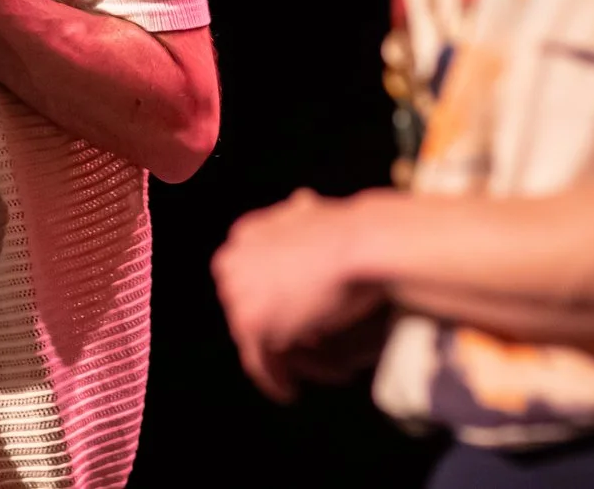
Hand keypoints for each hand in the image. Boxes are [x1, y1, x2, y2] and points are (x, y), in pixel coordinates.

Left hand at [212, 188, 385, 402]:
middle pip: (246, 313)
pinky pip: (260, 364)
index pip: (247, 282)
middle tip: (299, 352)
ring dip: (279, 360)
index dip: (270, 304)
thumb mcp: (311, 210)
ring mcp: (240, 296)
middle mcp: (231, 264)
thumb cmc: (347, 230)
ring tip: (302, 374)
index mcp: (242, 237)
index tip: (290, 322)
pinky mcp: (254, 326)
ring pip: (254, 342)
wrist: (361, 245)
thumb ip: (295, 214)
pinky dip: (275, 381)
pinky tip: (289, 392)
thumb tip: (298, 202)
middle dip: (273, 333)